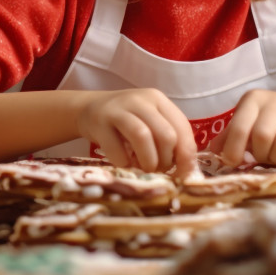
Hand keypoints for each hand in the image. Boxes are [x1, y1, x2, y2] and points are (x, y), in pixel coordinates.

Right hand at [77, 88, 196, 176]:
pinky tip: (124, 163)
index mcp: (158, 100)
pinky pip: (117, 150)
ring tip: (144, 169)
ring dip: (148, 162)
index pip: (182, 129)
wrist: (88, 109)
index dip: (187, 156)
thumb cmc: (126, 121)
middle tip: (159, 170)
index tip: (184, 174)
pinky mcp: (99, 123)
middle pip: (166, 134)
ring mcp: (118, 110)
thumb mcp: (149, 121)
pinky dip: (124, 163)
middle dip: (166, 160)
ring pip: (143, 137)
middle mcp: (140, 100)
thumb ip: (168, 138)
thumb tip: (187, 170)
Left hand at [208, 90, 275, 166]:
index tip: (232, 162)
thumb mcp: (248, 121)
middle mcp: (275, 102)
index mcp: (254, 98)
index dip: (233, 149)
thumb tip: (212, 152)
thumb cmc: (270, 121)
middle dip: (258, 154)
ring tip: (273, 156)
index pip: (240, 126)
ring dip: (274, 158)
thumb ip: (230, 135)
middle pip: (261, 137)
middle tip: (258, 157)